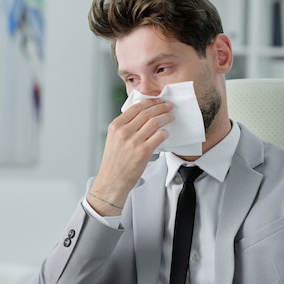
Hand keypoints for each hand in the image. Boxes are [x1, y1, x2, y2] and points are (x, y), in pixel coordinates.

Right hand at [87, 98, 173, 215]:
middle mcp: (124, 132)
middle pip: (147, 112)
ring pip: (155, 122)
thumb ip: (125, 127)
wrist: (112, 181)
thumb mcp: (113, 139)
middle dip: (160, 107)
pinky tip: (166, 133)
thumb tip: (143, 115)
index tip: (158, 101)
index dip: (150, 102)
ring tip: (171, 116)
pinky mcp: (143, 152)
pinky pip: (159, 136)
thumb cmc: (114, 162)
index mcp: (115, 126)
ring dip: (165, 117)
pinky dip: (165, 133)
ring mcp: (134, 141)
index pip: (136, 107)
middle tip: (168, 106)